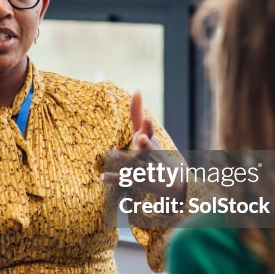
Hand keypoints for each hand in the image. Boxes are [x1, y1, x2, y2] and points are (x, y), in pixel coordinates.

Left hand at [100, 92, 185, 206]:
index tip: (147, 118)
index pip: (150, 132)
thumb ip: (137, 114)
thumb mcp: (147, 132)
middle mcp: (148, 155)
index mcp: (150, 142)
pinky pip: (122, 180)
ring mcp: (142, 169)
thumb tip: (137, 90)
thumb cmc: (154, 152)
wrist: (173, 183)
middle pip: (147, 149)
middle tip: (142, 137)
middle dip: (146, 143)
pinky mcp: (135, 180)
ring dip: (123, 159)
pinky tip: (101, 177)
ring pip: (132, 164)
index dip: (148, 126)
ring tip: (112, 154)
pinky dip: (112, 178)